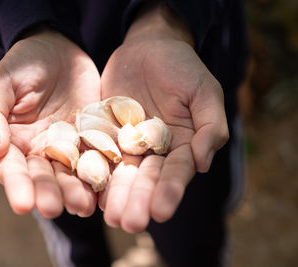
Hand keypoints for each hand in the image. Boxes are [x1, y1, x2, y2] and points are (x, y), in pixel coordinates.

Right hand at [0, 30, 99, 217]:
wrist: (57, 49)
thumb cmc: (22, 65)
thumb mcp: (0, 84)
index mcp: (14, 143)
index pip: (13, 169)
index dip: (17, 187)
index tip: (23, 204)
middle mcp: (41, 151)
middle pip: (44, 178)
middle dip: (49, 195)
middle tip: (55, 210)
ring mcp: (69, 147)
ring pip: (72, 174)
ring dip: (76, 191)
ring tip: (83, 206)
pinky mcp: (93, 138)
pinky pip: (98, 157)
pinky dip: (102, 173)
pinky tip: (106, 188)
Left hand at [99, 2, 228, 232]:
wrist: (148, 47)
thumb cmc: (182, 67)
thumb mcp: (204, 91)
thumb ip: (210, 126)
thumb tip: (202, 163)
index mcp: (182, 145)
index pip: (175, 172)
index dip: (169, 191)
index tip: (161, 212)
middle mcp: (154, 151)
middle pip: (146, 179)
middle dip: (139, 201)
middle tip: (130, 224)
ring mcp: (128, 144)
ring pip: (121, 173)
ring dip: (115, 195)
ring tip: (110, 217)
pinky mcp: (104, 133)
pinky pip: (97, 153)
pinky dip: (93, 172)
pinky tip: (87, 191)